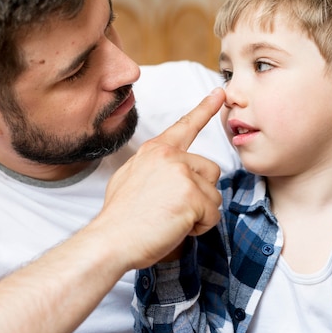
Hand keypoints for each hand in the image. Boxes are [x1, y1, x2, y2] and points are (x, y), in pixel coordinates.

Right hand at [94, 88, 225, 269]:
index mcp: (155, 150)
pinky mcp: (192, 195)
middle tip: (173, 209)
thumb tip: (169, 175)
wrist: (112, 239)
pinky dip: (200, 227)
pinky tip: (177, 228)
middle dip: (200, 194)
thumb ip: (154, 168)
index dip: (204, 109)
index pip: (185, 126)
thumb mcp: (130, 178)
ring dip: (200, 213)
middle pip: (209, 171)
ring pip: (214, 195)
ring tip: (172, 219)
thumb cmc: (121, 217)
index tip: (219, 93)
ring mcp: (182, 174)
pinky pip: (213, 215)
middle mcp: (170, 156)